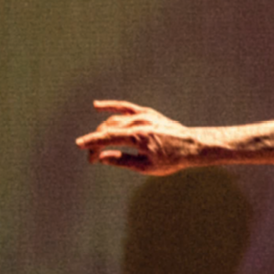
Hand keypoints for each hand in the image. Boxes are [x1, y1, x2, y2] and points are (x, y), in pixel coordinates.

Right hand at [76, 100, 202, 174]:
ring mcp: (143, 116)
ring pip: (114, 120)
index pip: (107, 138)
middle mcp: (139, 123)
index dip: (91, 143)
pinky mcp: (147, 113)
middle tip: (93, 158)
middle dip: (97, 143)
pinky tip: (96, 106)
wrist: (193, 145)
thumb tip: (102, 157)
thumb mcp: (147, 167)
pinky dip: (110, 106)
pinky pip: (125, 107)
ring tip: (97, 145)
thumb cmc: (172, 160)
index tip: (80, 146)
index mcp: (138, 138)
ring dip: (103, 132)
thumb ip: (122, 161)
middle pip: (108, 130)